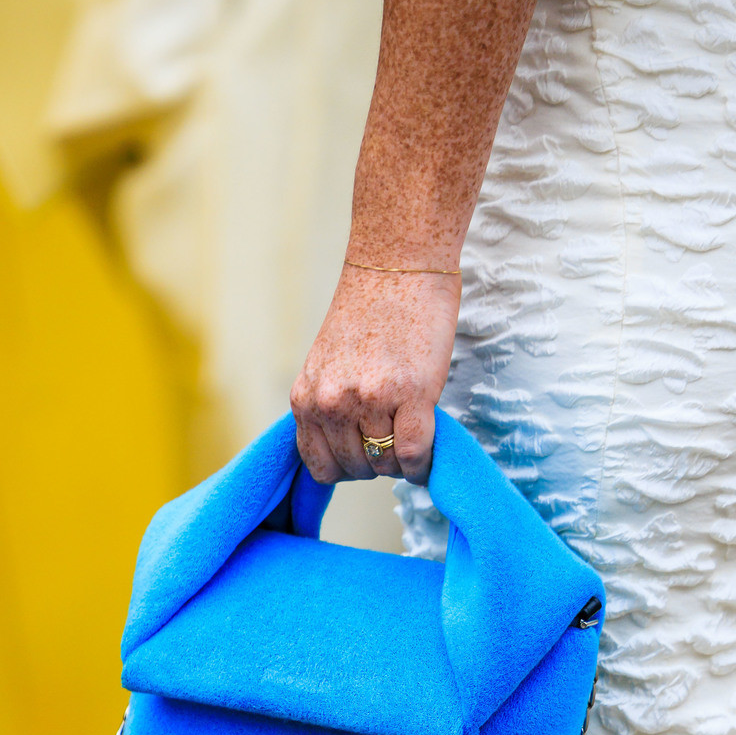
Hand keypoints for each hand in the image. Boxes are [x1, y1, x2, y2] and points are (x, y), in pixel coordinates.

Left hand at [289, 265, 459, 485]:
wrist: (398, 265)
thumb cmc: (370, 312)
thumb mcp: (328, 365)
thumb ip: (330, 406)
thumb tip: (351, 452)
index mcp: (306, 397)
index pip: (320, 465)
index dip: (347, 466)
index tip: (365, 450)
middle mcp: (330, 402)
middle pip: (356, 469)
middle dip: (378, 461)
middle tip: (395, 435)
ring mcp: (369, 400)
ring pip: (387, 465)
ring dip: (403, 460)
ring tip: (411, 431)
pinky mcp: (409, 395)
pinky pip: (414, 455)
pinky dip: (424, 462)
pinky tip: (429, 448)